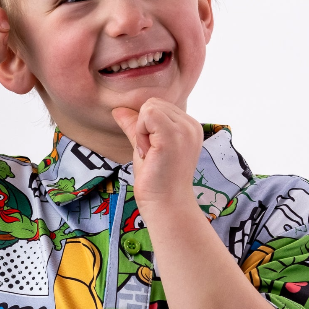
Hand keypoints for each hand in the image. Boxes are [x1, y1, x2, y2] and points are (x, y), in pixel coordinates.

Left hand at [111, 99, 203, 217]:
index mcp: (189, 127)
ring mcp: (184, 129)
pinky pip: (147, 114)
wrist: (166, 205)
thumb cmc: (157, 182)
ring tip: (151, 155)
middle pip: (153, 103)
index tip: (153, 152)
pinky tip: (147, 153)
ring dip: (141, 131)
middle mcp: (191, 125)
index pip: (158, 106)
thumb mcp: (145, 147)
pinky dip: (140, 132)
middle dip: (143, 127)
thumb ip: (135, 127)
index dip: (146, 127)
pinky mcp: (173, 134)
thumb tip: (117, 110)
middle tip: (151, 154)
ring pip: (149, 107)